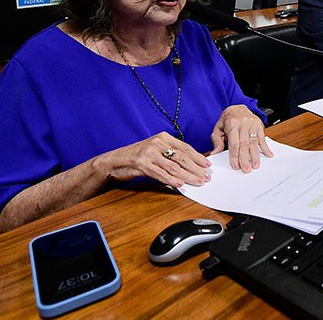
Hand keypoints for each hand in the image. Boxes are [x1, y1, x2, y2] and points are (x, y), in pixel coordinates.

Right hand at [94, 132, 211, 188]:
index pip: (185, 147)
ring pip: (173, 167)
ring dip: (187, 176)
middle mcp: (157, 143)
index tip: (208, 165)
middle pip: (181, 157)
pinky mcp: (142, 164)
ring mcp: (149, 153)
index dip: (198, 157)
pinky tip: (180, 185)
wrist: (115, 161)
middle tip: (206, 176)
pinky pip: (160, 173)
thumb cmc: (137, 156)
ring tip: (197, 182)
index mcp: (163, 137)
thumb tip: (191, 164)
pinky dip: (171, 180)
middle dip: (196, 168)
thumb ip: (171, 154)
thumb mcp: (156, 150)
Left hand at [210, 105, 272, 172]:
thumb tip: (215, 153)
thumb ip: (216, 141)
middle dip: (245, 158)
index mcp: (232, 123)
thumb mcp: (218, 128)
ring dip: (255, 155)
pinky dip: (265, 147)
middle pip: (244, 144)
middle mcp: (243, 123)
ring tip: (255, 165)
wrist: (237, 107)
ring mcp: (252, 124)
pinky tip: (268, 155)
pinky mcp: (259, 125)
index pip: (234, 143)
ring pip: (254, 142)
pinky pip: (262, 138)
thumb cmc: (227, 119)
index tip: (235, 165)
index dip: (234, 155)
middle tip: (246, 169)